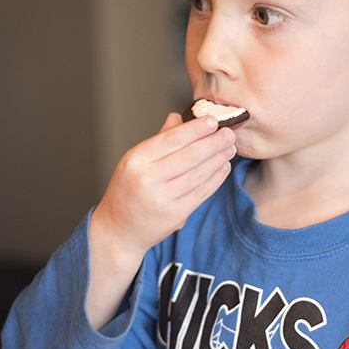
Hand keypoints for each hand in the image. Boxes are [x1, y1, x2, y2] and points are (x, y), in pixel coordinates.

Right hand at [86, 112, 235, 328]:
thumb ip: (158, 140)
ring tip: (229, 148)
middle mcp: (148, 179)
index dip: (195, 129)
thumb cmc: (127, 191)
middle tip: (229, 133)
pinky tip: (223, 167)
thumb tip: (178, 118)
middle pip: (188, 156)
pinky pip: (201, 193)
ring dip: (218, 159)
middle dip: (213, 143)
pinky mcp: (175, 215)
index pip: (171, 139)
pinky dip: (215, 179)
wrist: (119, 230)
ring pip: (198, 174)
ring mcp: (162, 199)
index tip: (213, 121)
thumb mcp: (135, 162)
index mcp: (136, 160)